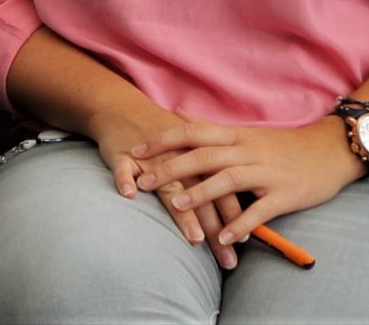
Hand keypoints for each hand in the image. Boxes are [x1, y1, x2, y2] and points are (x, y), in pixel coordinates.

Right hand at [90, 106, 245, 269]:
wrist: (124, 108)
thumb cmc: (160, 135)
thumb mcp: (188, 150)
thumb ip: (209, 177)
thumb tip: (233, 207)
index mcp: (198, 158)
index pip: (222, 190)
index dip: (234, 215)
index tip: (245, 242)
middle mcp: (179, 159)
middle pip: (202, 197)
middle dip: (216, 230)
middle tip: (228, 261)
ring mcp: (151, 158)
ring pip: (168, 186)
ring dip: (182, 212)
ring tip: (194, 238)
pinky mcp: (122, 155)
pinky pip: (123, 168)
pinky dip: (125, 180)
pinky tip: (128, 194)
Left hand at [133, 119, 364, 247]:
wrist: (331, 150)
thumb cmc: (284, 144)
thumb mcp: (246, 130)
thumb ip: (210, 125)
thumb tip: (177, 112)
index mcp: (237, 136)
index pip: (194, 132)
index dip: (164, 140)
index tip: (137, 149)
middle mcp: (248, 151)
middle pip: (205, 155)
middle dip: (172, 168)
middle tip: (143, 181)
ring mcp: (267, 172)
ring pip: (229, 179)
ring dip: (202, 193)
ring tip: (178, 206)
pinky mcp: (285, 194)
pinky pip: (260, 210)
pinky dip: (241, 223)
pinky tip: (224, 238)